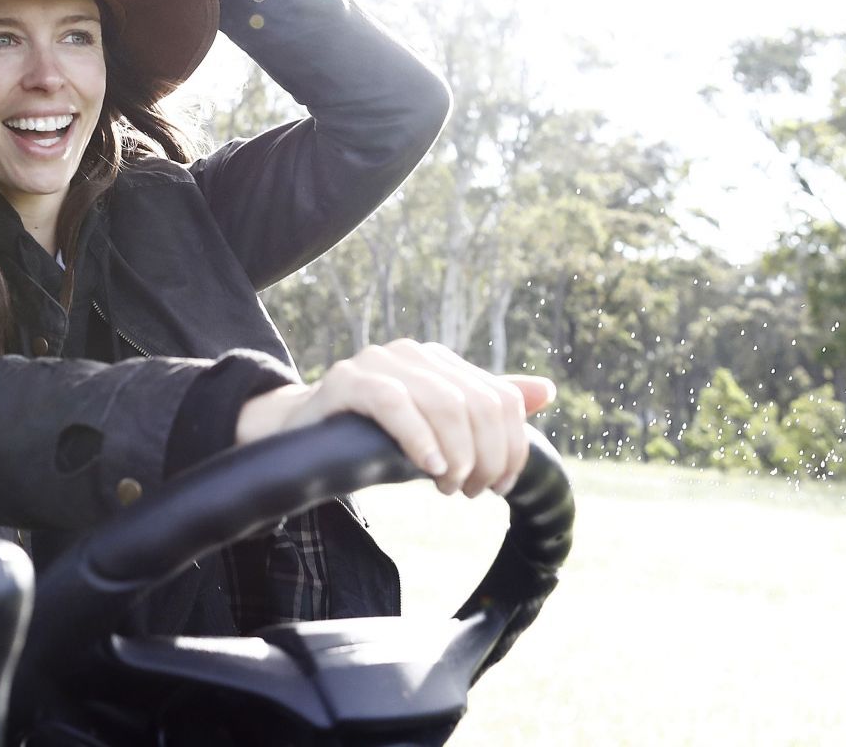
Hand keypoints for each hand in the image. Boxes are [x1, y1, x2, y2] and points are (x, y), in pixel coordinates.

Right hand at [234, 340, 555, 497]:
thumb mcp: (435, 428)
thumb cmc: (371, 435)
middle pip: (477, 404)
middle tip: (471, 491)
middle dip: (486, 456)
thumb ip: (486, 409)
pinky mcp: (347, 380)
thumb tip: (547, 390)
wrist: (298, 434)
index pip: (500, 399)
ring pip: (444, 404)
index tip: (500, 486)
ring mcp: (378, 362)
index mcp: (440, 361)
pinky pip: (395, 404)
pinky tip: (427, 467)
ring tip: (448, 486)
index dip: (511, 447)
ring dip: (456, 455)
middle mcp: (413, 353)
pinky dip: (419, 439)